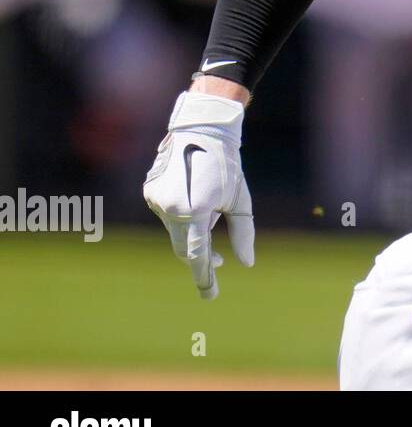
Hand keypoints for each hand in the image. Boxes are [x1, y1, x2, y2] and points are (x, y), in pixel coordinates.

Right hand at [143, 90, 254, 298]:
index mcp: (197, 209)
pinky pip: (168, 216)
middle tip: (220, 265)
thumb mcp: (240, 201)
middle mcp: (172, 207)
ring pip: (176, 231)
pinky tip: (197, 205)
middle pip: (184, 247)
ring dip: (193, 234)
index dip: (205, 276)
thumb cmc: (228, 166)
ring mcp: (157, 200)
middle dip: (201, 258)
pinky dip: (183, 219)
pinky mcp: (151, 193)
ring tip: (212, 220)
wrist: (202, 131)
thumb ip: (243, 233)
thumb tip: (245, 264)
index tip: (211, 295)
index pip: (198, 254)